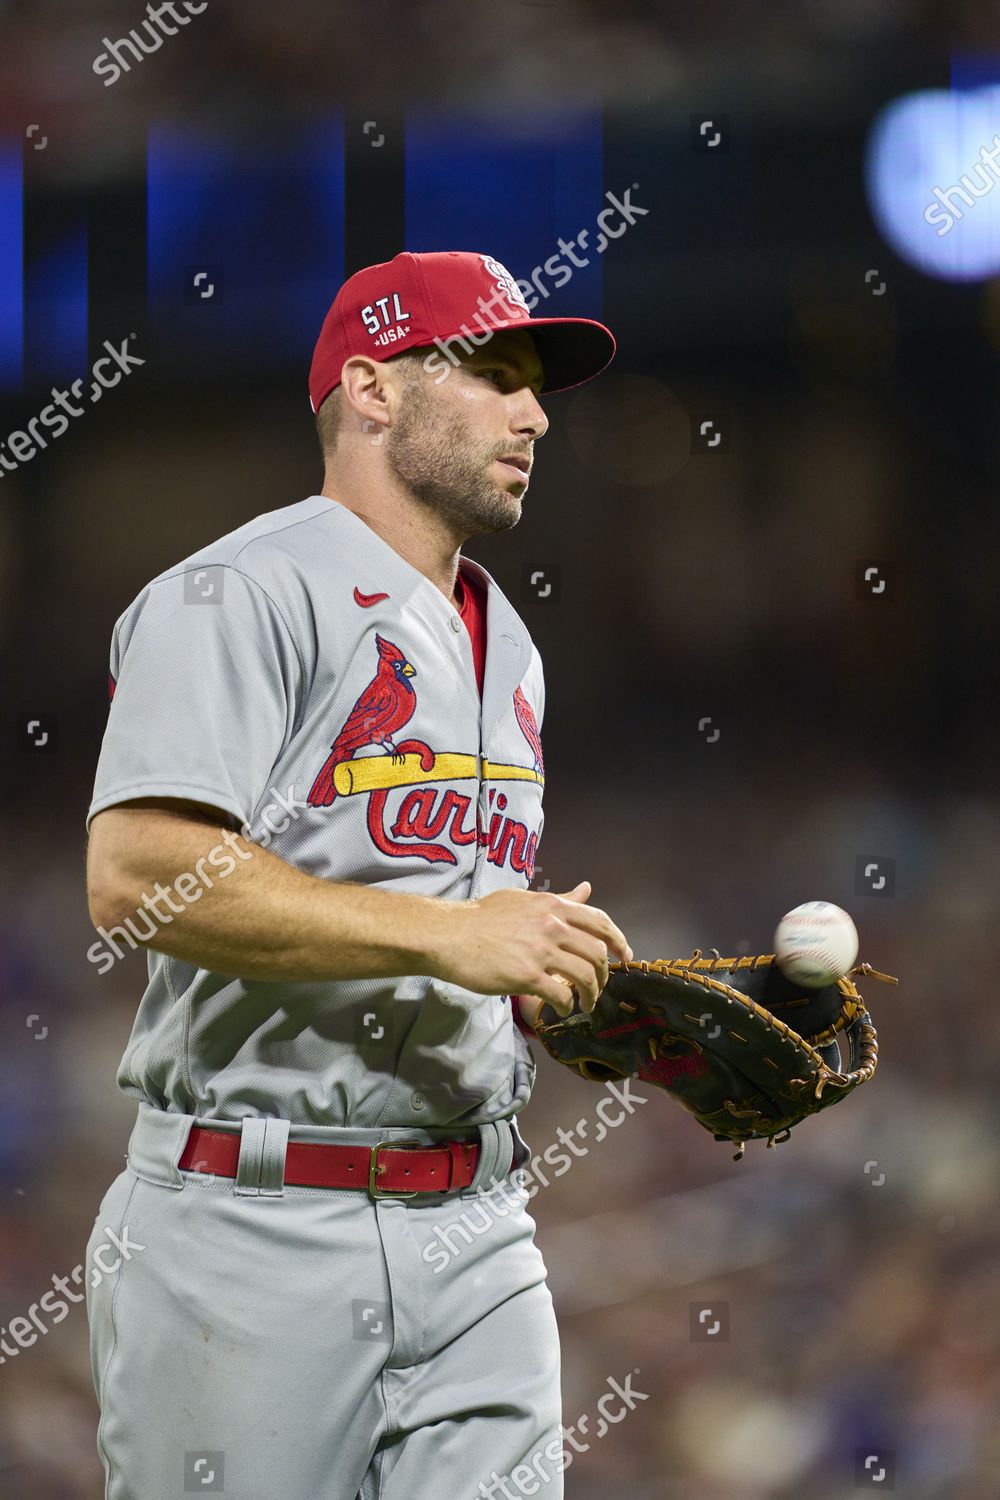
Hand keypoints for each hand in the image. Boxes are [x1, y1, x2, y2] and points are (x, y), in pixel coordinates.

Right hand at [429, 880, 631, 1015]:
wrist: (448, 935)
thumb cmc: (480, 917)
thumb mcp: (523, 900)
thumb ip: (558, 899)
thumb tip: (586, 888)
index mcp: (553, 906)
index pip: (601, 922)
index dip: (619, 941)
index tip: (625, 956)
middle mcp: (552, 925)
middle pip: (597, 953)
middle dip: (604, 974)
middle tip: (599, 987)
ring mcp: (541, 951)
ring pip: (585, 976)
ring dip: (591, 995)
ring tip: (584, 1005)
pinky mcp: (527, 976)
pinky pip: (561, 995)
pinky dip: (568, 1006)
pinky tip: (562, 1010)